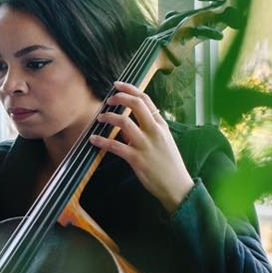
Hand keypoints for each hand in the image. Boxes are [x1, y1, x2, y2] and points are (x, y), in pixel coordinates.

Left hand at [88, 81, 193, 213]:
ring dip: (108, 117)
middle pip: (136, 104)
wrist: (177, 186)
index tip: (117, 86)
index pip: (146, 100)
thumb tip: (126, 124)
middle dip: (119, 98)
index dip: (130, 89)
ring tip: (100, 118)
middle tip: (108, 99)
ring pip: (124, 122)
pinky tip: (93, 139)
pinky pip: (115, 146)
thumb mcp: (164, 141)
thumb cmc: (169, 164)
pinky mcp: (136, 159)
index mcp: (161, 125)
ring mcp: (145, 145)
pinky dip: (101, 141)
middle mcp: (154, 131)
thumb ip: (148, 130)